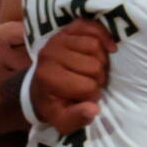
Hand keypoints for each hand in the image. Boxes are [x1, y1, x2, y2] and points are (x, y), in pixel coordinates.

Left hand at [29, 19, 115, 133]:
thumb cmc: (54, 104)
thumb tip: (94, 109)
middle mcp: (50, 54)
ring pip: (95, 46)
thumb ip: (76, 119)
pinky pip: (91, 26)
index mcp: (48, 78)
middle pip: (94, 65)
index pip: (87, 86)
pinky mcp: (65, 29)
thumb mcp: (61, 120)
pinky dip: (103, 35)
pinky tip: (107, 48)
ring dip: (102, 60)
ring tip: (94, 70)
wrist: (39, 86)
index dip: (93, 95)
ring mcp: (58, 39)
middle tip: (92, 83)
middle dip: (98, 78)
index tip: (85, 98)